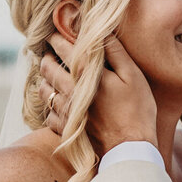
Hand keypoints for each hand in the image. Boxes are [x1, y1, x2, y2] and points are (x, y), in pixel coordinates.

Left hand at [37, 34, 157, 156]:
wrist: (130, 149)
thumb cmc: (137, 110)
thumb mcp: (132, 76)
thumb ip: (115, 53)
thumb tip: (101, 32)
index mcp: (87, 75)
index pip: (65, 49)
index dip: (58, 38)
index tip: (55, 32)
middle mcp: (71, 91)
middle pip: (48, 69)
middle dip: (47, 58)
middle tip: (49, 54)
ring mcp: (66, 111)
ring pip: (44, 91)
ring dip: (45, 81)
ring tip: (49, 76)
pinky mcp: (66, 128)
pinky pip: (49, 115)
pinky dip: (51, 107)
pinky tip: (58, 104)